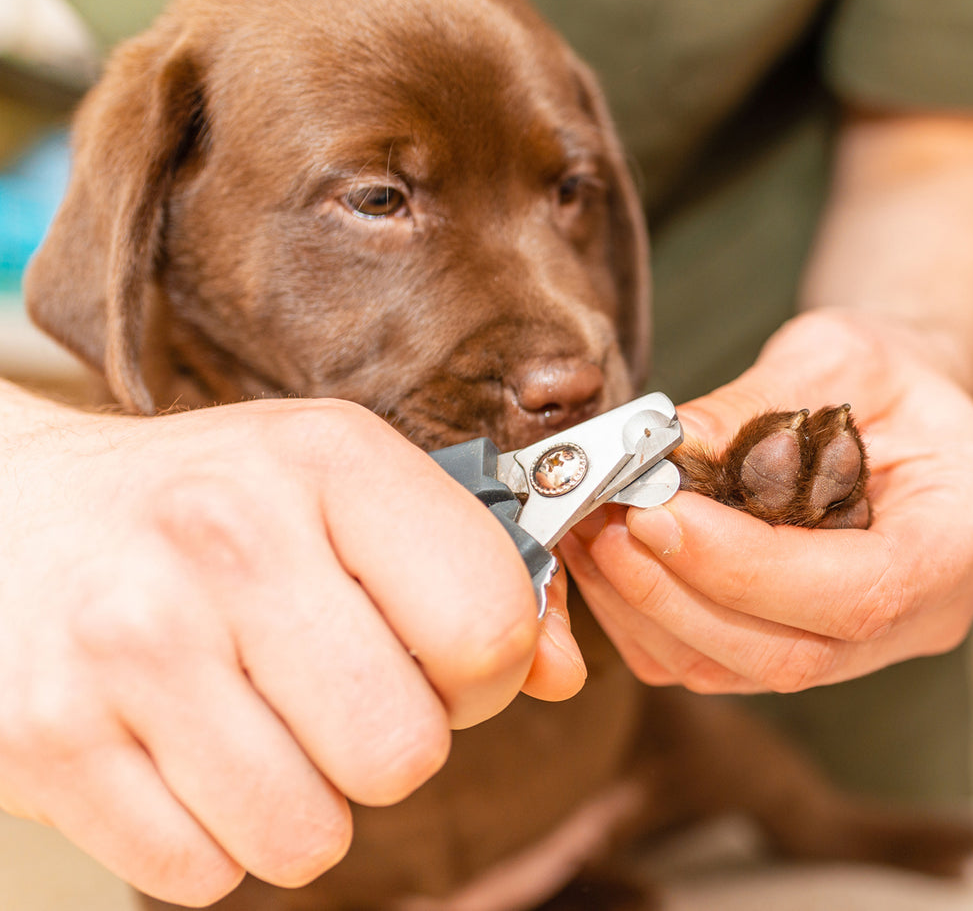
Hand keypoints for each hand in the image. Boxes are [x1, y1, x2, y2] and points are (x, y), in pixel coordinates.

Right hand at [0, 392, 584, 905]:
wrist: (10, 514)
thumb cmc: (208, 507)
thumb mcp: (344, 488)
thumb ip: (474, 574)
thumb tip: (561, 675)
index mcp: (329, 460)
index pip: (489, 626)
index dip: (486, 670)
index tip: (440, 657)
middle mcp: (227, 541)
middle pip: (407, 752)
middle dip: (393, 746)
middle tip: (339, 695)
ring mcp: (130, 643)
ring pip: (311, 836)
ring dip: (304, 803)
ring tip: (258, 723)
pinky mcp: (50, 740)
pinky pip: (204, 873)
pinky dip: (212, 837)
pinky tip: (184, 752)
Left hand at [559, 308, 972, 693]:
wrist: (900, 405)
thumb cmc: (886, 373)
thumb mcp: (838, 353)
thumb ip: (758, 404)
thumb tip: (661, 450)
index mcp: (970, 532)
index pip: (862, 593)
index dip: (750, 569)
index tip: (660, 514)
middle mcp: (928, 612)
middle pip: (796, 654)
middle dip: (683, 595)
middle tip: (608, 524)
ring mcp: (868, 648)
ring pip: (745, 673)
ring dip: (651, 611)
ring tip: (594, 532)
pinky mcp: (807, 649)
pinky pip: (717, 666)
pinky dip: (650, 621)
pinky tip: (609, 559)